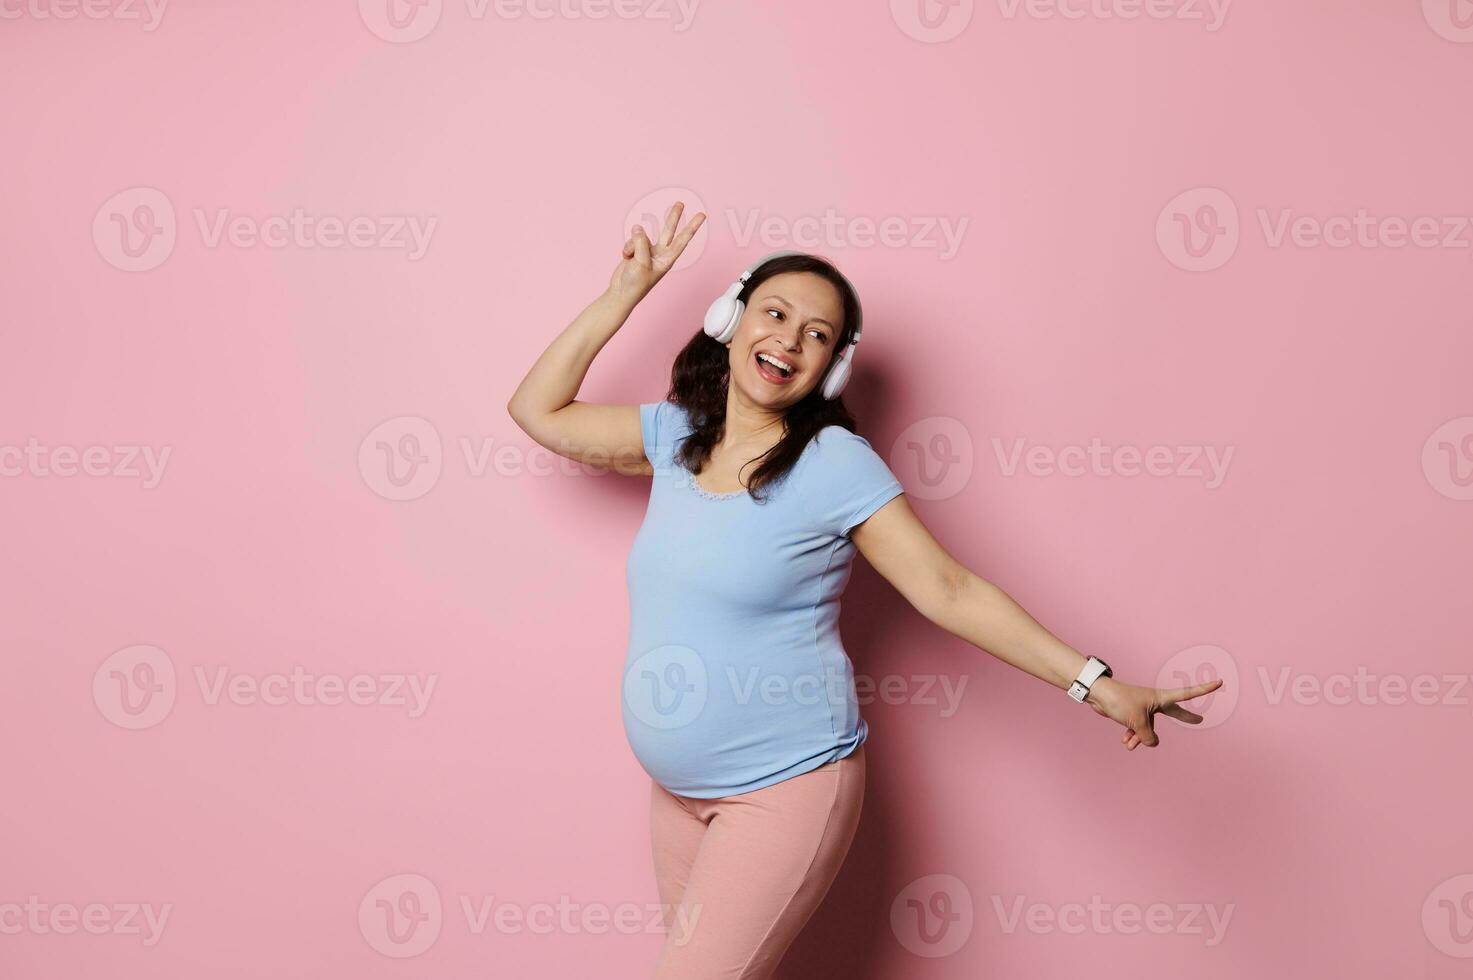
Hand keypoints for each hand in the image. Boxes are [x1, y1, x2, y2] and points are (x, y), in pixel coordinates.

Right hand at [609, 201, 704, 301]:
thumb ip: (641, 242)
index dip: (692, 227)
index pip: (682, 240)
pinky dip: (626, 248)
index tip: (702, 216)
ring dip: (633, 244)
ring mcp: (648, 251)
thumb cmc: (635, 284)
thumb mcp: (640, 262)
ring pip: (642, 235)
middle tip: (681, 203)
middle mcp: (660, 253)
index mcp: (667, 259)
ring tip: (630, 257)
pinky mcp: (636, 250)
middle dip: (673, 216)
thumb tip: (638, 228)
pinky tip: (625, 258)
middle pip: (669, 230)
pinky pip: (631, 240)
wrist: (620, 292)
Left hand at [1084, 675, 1223, 750]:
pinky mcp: (1132, 714)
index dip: (1204, 690)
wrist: (1098, 695)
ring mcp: (1143, 709)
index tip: (1219, 682)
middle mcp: (1154, 703)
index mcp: (1161, 697)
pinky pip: (1137, 730)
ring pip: (1149, 729)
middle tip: (1198, 720)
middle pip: (1173, 713)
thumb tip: (1152, 743)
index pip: (1187, 694)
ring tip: (1128, 742)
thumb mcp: (1138, 722)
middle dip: (1184, 718)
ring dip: (1140, 738)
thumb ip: (1148, 736)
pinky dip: (1132, 737)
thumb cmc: (1120, 701)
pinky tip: (1125, 742)